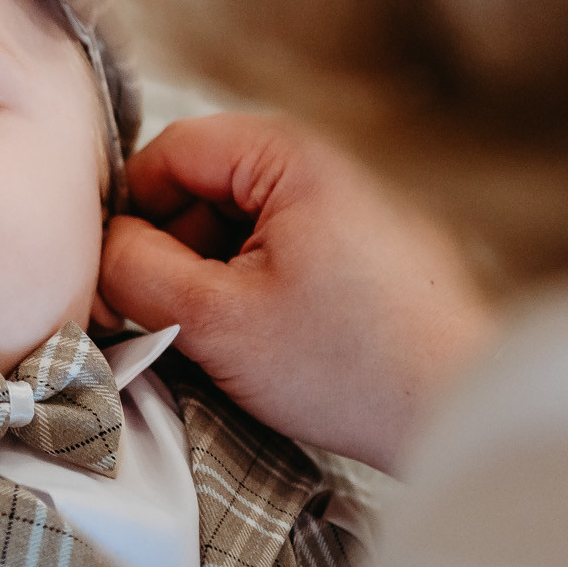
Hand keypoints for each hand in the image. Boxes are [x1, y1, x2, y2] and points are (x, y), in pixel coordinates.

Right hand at [99, 114, 493, 473]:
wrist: (464, 413)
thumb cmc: (351, 367)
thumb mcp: (214, 321)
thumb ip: (137, 271)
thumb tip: (103, 247)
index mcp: (288, 157)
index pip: (169, 152)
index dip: (130, 212)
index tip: (118, 275)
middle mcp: (327, 165)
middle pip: (206, 186)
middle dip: (173, 249)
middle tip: (164, 318)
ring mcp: (354, 208)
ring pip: (242, 224)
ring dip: (212, 275)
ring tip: (219, 341)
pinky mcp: (370, 252)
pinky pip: (284, 251)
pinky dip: (256, 289)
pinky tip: (262, 345)